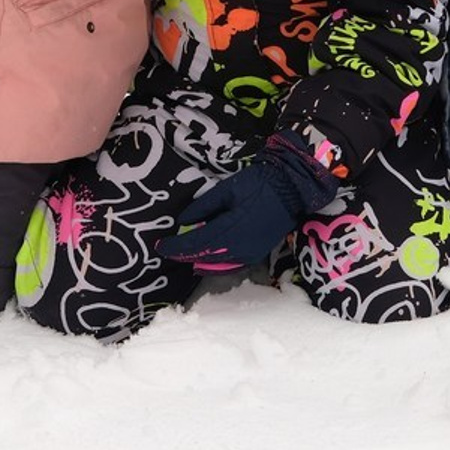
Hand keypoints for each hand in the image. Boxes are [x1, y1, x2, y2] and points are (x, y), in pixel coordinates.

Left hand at [159, 132, 337, 271]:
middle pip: (204, 257)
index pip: (195, 244)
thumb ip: (204, 207)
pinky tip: (205, 260)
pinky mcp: (256, 254)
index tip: (159, 245)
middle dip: (183, 254)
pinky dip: (214, 264)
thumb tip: (184, 221)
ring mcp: (249, 254)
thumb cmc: (258, 184)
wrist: (291, 189)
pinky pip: (230, 265)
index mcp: (230, 230)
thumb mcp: (227, 189)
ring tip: (181, 254)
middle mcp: (239, 248)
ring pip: (216, 264)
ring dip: (197, 260)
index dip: (176, 246)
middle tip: (167, 249)